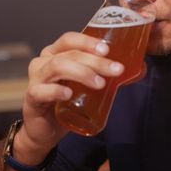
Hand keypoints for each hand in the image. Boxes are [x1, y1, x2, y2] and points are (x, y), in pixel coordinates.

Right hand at [14, 32, 123, 163]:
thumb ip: (105, 74)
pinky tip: (69, 94)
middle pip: (69, 54)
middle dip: (95, 61)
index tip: (107, 50)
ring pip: (56, 67)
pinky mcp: (31, 98)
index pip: (70, 39)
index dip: (88, 42)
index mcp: (55, 53)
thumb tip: (138, 69)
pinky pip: (41, 91)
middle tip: (115, 70)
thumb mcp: (86, 85)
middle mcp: (43, 62)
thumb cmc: (67, 102)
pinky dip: (56, 90)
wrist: (46, 131)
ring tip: (100, 83)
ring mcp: (35, 79)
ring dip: (81, 72)